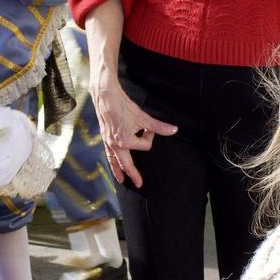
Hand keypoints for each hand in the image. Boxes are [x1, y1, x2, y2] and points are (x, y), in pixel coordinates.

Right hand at [90, 60, 175, 188]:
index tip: (147, 127)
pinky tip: (112, 164)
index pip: (145, 146)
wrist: (105, 96)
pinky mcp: (104, 137)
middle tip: (140, 184)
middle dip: (133, 175)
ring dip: (118, 171)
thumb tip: (174, 130)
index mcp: (125, 141)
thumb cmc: (123, 106)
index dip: (149, 136)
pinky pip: (108, 153)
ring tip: (122, 181)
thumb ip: (158, 127)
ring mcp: (108, 142)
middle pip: (126, 164)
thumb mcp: (143, 117)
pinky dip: (111, 161)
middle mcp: (115, 144)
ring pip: (114, 161)